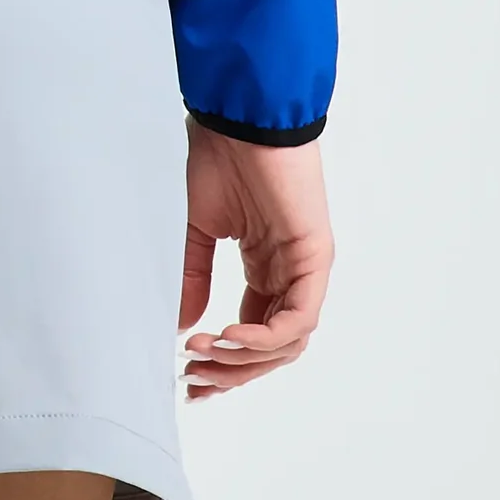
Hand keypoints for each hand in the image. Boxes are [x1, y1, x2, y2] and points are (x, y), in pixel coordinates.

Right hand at [178, 122, 332, 399]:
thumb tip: (184, 326)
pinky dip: (264, 336)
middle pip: (272, 348)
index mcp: (265, 265)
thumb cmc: (220, 157)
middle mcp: (289, 273)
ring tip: (204, 355)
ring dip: (244, 358)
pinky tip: (227, 336)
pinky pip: (298, 318)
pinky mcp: (315, 259)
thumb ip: (194, 277)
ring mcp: (305, 268)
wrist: (238, 117)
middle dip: (233, 371)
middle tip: (195, 381)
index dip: (226, 362)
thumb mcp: (197, 227)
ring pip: (287, 341)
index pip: (254, 332)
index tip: (192, 378)